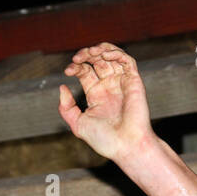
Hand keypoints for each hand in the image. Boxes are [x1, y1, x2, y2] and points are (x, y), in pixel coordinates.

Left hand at [59, 43, 153, 161]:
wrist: (127, 146)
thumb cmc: (106, 141)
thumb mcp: (78, 125)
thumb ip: (66, 108)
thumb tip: (62, 87)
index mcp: (96, 95)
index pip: (85, 71)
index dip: (75, 66)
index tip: (68, 71)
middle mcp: (110, 87)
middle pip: (97, 61)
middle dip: (86, 55)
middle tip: (77, 58)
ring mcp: (122, 83)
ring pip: (113, 56)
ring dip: (100, 49)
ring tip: (91, 52)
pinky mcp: (134, 82)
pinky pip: (127, 61)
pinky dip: (116, 53)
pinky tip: (104, 55)